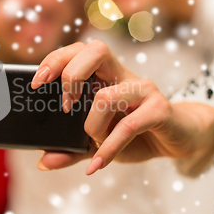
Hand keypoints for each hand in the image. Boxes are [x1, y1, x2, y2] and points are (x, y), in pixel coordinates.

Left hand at [31, 41, 213, 174]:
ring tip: (95, 142)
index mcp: (105, 75)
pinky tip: (99, 164)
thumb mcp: (97, 141)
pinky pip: (127, 126)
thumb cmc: (135, 134)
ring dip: (92, 127)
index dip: (55, 60)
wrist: (177, 141)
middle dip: (71, 75)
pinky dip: (109, 148)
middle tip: (64, 106)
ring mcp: (143, 90)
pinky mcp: (159, 109)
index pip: (78, 50)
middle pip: (95, 50)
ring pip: (106, 97)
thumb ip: (72, 149)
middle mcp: (123, 76)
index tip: (36, 83)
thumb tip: (43, 162)